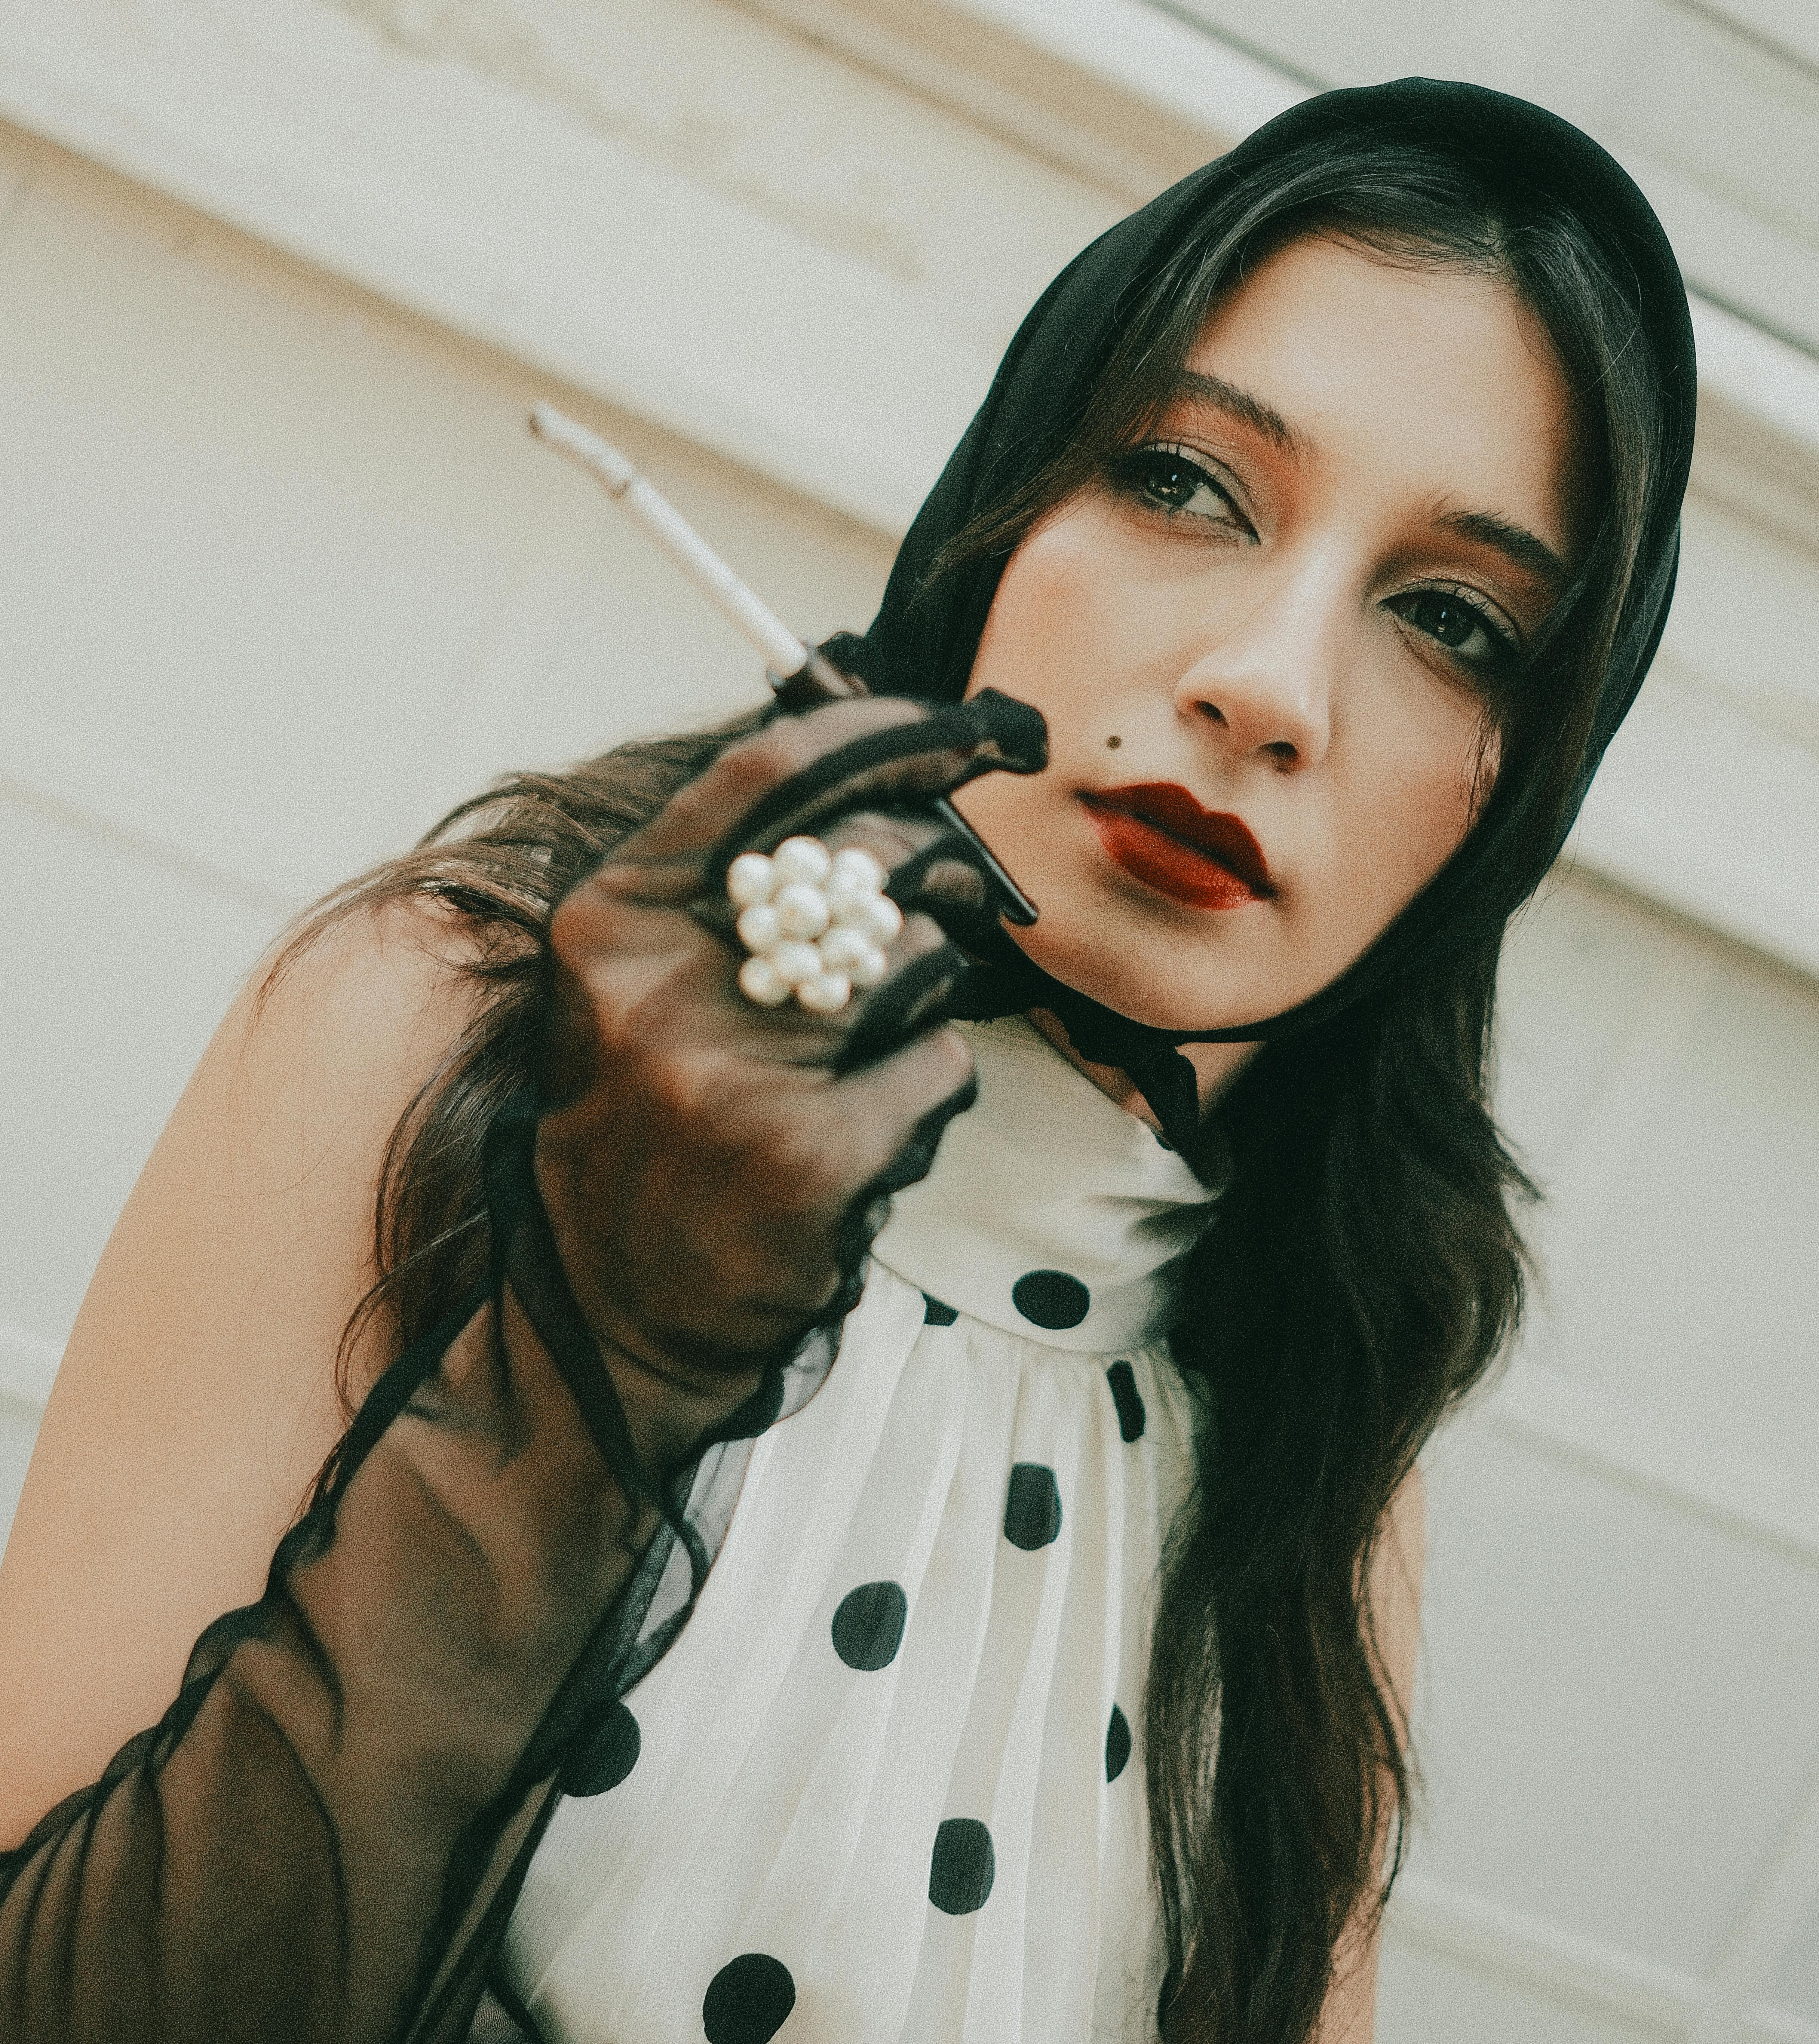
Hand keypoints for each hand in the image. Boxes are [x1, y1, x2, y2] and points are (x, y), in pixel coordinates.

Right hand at [531, 690, 1044, 1479]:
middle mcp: (663, 981)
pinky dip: (926, 1090)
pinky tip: (867, 1129)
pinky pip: (939, 1066)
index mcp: (617, 917)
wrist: (606, 1315)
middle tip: (962, 896)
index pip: (778, 769)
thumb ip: (741, 877)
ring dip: (928, 995)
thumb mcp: (646, 978)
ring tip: (865, 1050)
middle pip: (871, 857)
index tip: (986, 728)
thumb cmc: (647, 1126)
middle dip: (944, 869)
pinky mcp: (812, 1153)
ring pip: (923, 959)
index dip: (903, 728)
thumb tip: (891, 766)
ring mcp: (735, 1070)